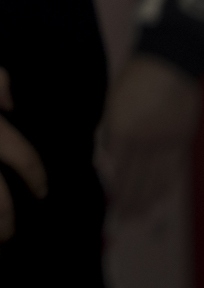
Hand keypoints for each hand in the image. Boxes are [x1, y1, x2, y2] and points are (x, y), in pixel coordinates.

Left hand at [99, 53, 199, 219]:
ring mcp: (166, 143)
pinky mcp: (181, 143)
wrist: (170, 66)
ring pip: (155, 181)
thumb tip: (105, 156)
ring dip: (145, 201)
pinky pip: (171, 172)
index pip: (115, 168)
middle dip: (126, 202)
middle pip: (135, 179)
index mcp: (123, 129)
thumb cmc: (135, 81)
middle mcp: (145, 141)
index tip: (105, 203)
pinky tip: (156, 199)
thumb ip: (109, 131)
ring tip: (135, 217)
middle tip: (118, 221)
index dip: (111, 188)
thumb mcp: (113, 103)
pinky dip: (163, 188)